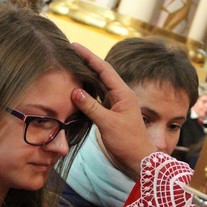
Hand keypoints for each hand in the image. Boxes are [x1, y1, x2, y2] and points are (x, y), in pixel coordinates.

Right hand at [71, 42, 154, 178]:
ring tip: (71, 67)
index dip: (89, 57)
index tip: (75, 46)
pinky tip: (77, 90)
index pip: (104, 70)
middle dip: (86, 63)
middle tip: (70, 53)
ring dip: (86, 77)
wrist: (136, 160)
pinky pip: (97, 99)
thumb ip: (92, 107)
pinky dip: (87, 93)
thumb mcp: (108, 123)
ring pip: (98, 86)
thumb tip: (75, 91)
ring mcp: (115, 105)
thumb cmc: (127, 142)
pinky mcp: (110, 114)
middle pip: (101, 75)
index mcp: (123, 93)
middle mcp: (120, 96)